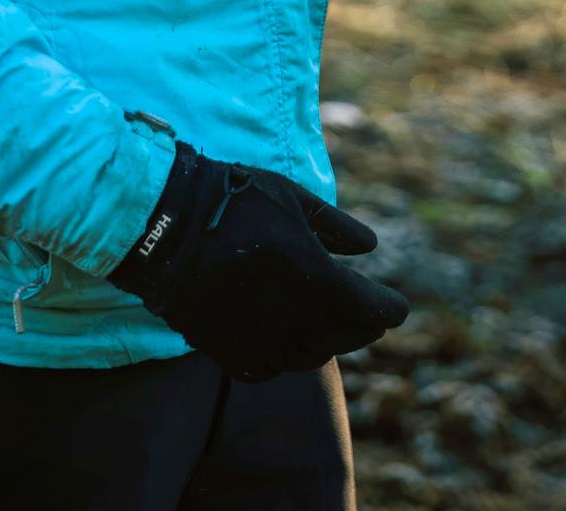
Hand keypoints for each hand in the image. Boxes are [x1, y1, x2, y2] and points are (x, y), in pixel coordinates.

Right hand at [107, 141, 408, 381]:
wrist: (166, 228)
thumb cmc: (236, 201)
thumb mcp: (293, 197)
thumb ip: (336, 227)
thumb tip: (371, 247)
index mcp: (312, 276)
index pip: (369, 310)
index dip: (389, 310)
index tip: (399, 308)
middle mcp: (291, 318)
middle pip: (346, 337)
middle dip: (362, 324)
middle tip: (367, 312)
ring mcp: (259, 341)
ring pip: (312, 356)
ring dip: (327, 338)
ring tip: (327, 317)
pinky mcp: (230, 355)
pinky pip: (274, 367)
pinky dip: (289, 352)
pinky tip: (288, 332)